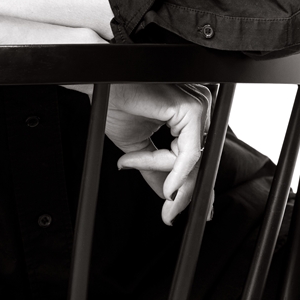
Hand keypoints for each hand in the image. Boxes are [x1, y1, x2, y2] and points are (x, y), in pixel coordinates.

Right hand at [99, 82, 211, 225]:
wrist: (100, 84)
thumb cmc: (116, 103)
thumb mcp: (138, 146)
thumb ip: (156, 169)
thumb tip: (169, 195)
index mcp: (187, 114)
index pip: (196, 156)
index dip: (190, 186)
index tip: (176, 210)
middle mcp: (198, 107)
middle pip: (199, 161)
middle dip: (185, 193)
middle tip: (169, 216)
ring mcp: (198, 106)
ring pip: (193, 161)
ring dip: (169, 178)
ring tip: (143, 177)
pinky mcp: (191, 109)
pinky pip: (189, 154)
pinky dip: (178, 174)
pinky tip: (168, 189)